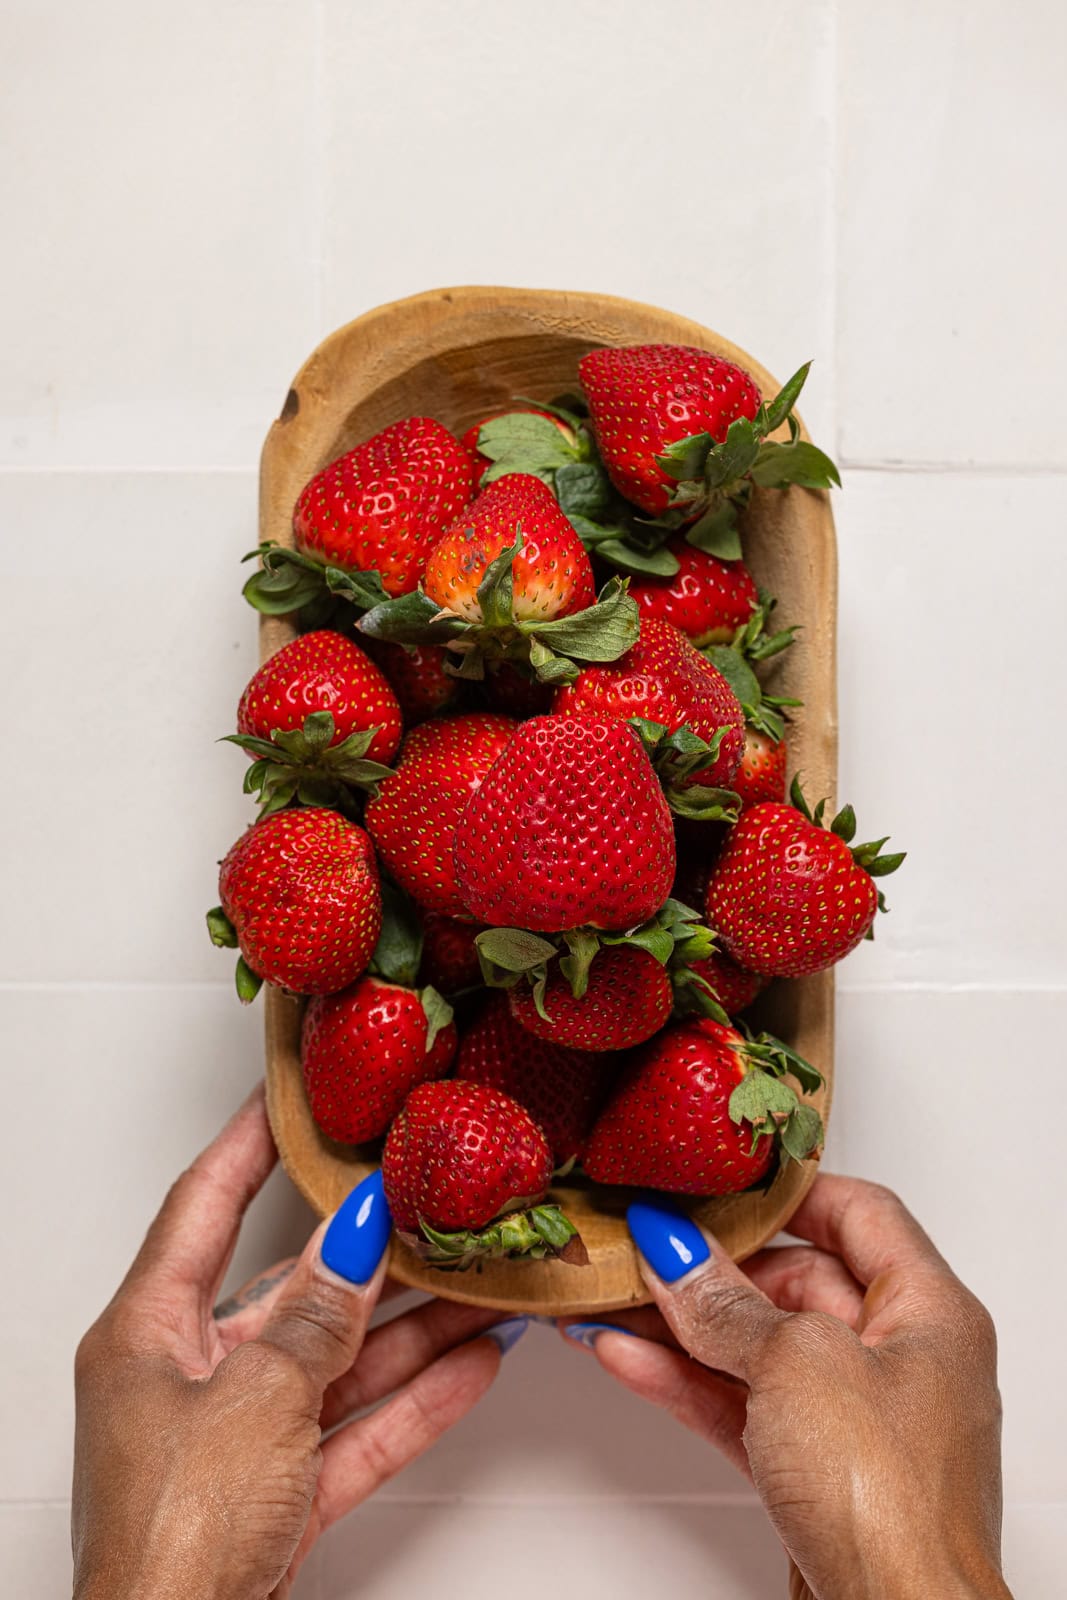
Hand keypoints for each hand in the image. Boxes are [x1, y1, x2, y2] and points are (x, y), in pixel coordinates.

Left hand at [73, 1087, 514, 1598]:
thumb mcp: (257, 1400)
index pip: (203, 1206)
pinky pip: (354, 1430)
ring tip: (483, 1284)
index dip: (250, 1143)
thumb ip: (318, 1315)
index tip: (291, 1095)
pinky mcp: (276, 1497)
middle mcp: (187, 1377)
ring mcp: (235, 1439)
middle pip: (289, 1289)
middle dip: (369, 1253)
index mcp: (147, 1333)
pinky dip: (412, 1402)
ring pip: (336, 1362)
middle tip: (426, 1197)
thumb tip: (359, 1232)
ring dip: (412, 1329)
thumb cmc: (172, 1539)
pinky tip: (473, 1365)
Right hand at [559, 1175, 1011, 1599]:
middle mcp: (901, 1360)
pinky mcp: (815, 1475)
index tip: (714, 1183)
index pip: (859, 1214)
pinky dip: (686, 1381)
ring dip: (681, 1326)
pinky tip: (626, 1356)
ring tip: (611, 1298)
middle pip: (797, 1280)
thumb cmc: (890, 1499)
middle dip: (712, 1267)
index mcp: (929, 1312)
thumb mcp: (797, 1363)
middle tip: (643, 1246)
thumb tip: (674, 1250)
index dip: (784, 1192)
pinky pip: (742, 1406)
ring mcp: (855, 1422)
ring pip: (756, 1349)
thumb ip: (726, 1302)